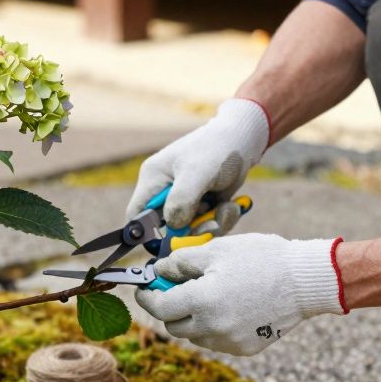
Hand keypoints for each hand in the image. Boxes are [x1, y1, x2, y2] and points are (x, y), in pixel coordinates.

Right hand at [126, 99, 268, 230]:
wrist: (243, 139)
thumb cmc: (216, 149)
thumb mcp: (197, 173)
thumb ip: (181, 200)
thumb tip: (173, 227)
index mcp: (153, 180)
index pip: (136, 216)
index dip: (148, 234)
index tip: (171, 242)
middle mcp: (165, 191)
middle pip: (167, 229)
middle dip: (191, 231)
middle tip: (211, 224)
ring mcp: (185, 199)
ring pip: (190, 230)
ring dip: (210, 225)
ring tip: (226, 209)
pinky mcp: (203, 204)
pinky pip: (207, 224)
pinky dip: (220, 220)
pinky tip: (231, 205)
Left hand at [135, 234, 345, 355]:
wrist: (304, 281)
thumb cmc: (262, 259)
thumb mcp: (216, 250)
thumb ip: (180, 263)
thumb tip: (157, 272)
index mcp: (202, 301)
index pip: (159, 307)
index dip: (147, 296)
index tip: (144, 288)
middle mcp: (212, 327)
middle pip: (173, 325)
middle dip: (169, 307)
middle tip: (176, 288)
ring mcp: (229, 341)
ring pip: (194, 335)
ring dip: (192, 318)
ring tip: (208, 295)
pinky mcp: (244, 349)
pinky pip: (217, 340)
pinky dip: (213, 326)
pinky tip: (228, 306)